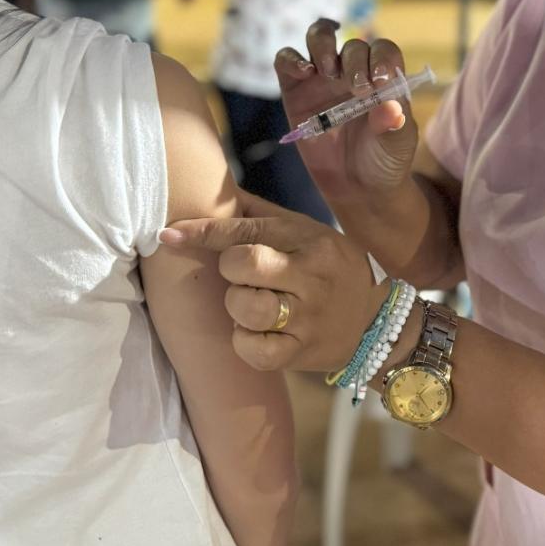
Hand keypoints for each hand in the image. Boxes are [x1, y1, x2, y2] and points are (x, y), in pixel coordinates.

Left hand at [159, 192, 390, 373]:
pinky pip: (255, 351)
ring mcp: (307, 317)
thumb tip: (211, 193)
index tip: (169, 235)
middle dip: (229, 269)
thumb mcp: (305, 231)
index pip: (247, 230)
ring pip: (246, 308)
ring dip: (236, 306)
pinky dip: (244, 342)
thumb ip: (259, 215)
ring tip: (249, 304)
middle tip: (240, 275)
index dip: (203, 232)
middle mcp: (310, 276)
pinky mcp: (303, 353)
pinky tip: (254, 332)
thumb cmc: (328, 266)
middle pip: (244, 265)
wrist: (376, 319)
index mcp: (308, 240)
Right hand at [274, 19, 418, 201]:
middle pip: (353, 44)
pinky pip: (286, 61)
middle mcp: (353, 71)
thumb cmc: (383, 159)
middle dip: (356, 61)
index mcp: (382, 77)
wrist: (357, 188)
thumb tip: (390, 107)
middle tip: (359, 89)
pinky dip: (292, 59)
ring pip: (319, 37)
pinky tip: (304, 72)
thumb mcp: (397, 144)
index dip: (382, 58)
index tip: (381, 81)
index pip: (383, 51)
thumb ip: (394, 125)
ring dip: (323, 44)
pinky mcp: (295, 90)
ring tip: (329, 70)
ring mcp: (322, 78)